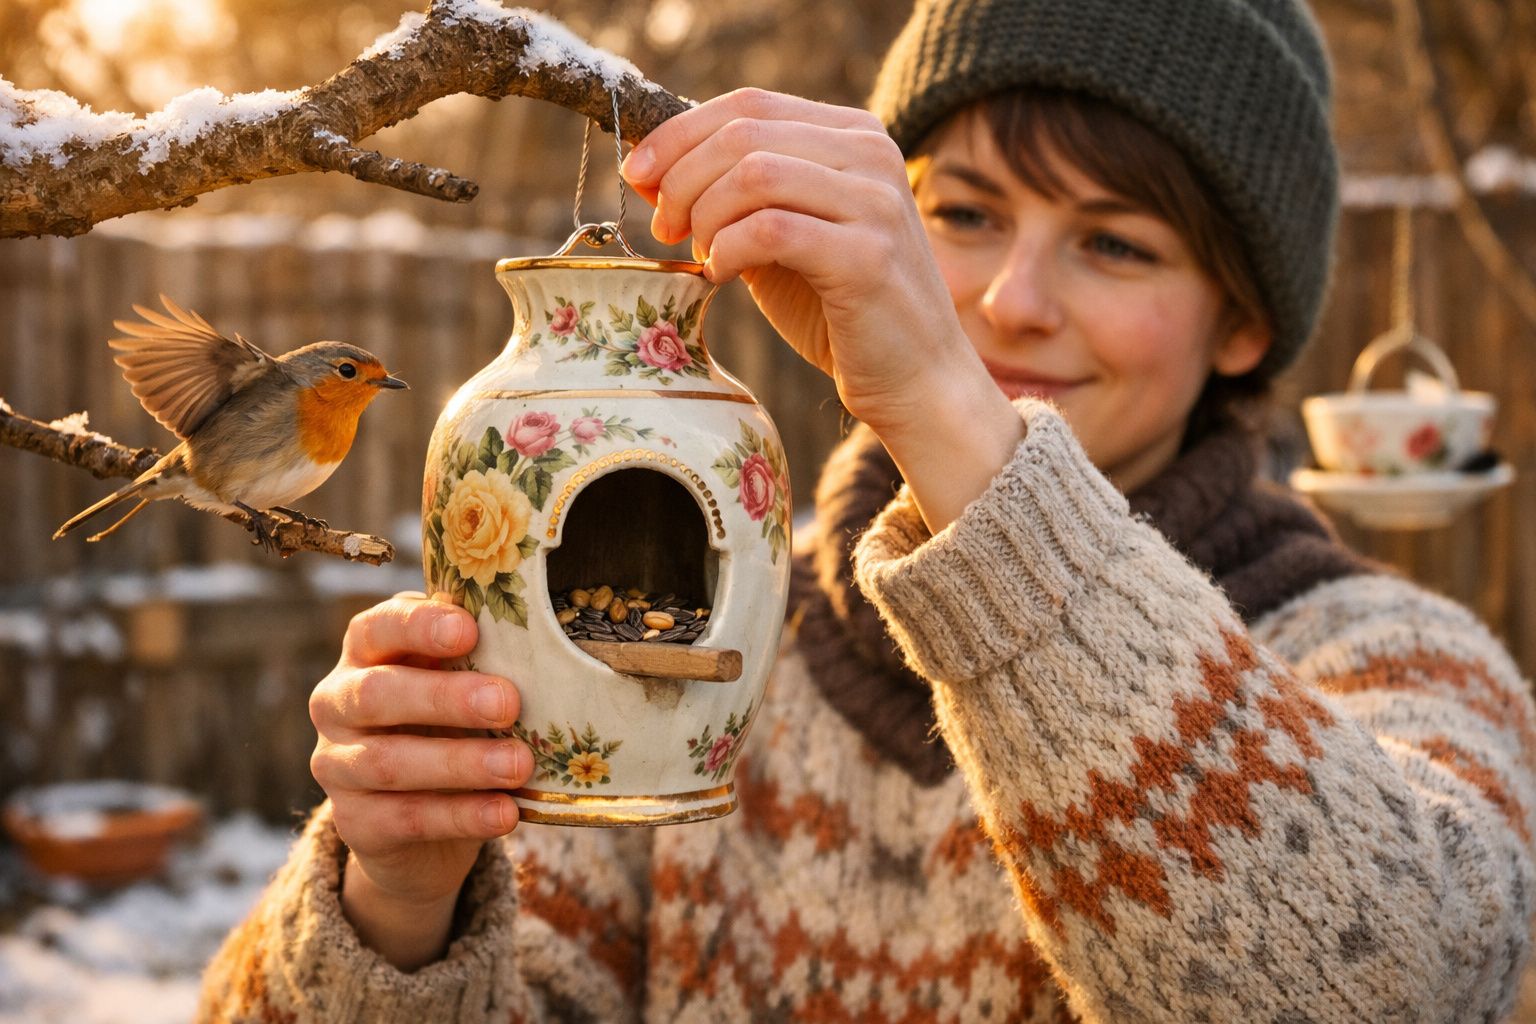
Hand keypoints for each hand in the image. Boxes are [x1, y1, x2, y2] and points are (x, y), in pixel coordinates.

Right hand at [308, 592, 531, 967]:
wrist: (420, 823)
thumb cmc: (450, 724)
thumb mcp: (460, 683)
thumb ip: (480, 659)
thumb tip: (540, 645)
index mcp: (365, 654)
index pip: (376, 628)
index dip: (418, 626)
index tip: (469, 630)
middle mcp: (337, 705)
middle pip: (376, 694)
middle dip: (444, 697)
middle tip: (508, 703)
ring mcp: (338, 766)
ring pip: (389, 762)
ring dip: (461, 763)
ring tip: (519, 765)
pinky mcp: (355, 822)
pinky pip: (406, 818)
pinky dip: (461, 816)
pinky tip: (505, 813)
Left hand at [621, 88, 977, 435]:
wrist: (917, 378)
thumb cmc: (842, 312)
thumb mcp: (779, 241)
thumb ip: (729, 199)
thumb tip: (648, 170)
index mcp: (854, 136)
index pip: (749, 104)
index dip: (680, 134)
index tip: (639, 175)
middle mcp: (871, 154)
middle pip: (743, 133)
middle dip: (682, 178)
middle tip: (665, 228)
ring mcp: (874, 202)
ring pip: (753, 173)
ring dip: (705, 214)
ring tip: (700, 254)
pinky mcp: (866, 255)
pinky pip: (769, 228)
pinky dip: (728, 248)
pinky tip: (723, 274)